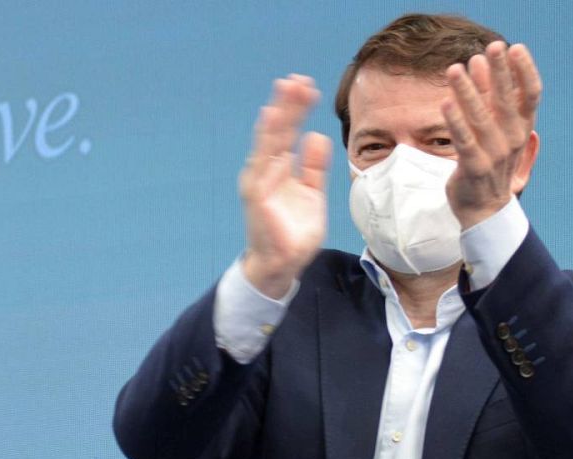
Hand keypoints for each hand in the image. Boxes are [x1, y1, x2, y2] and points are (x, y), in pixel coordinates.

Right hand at [238, 74, 331, 297]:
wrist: (283, 265)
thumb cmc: (295, 233)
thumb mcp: (312, 194)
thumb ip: (313, 167)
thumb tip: (315, 136)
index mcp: (279, 170)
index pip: (288, 132)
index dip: (297, 109)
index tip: (308, 87)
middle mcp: (265, 172)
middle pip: (277, 131)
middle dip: (287, 105)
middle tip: (297, 80)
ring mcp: (259, 183)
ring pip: (268, 142)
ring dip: (277, 116)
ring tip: (285, 91)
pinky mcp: (257, 196)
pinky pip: (262, 166)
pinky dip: (268, 145)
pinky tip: (274, 123)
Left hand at [442, 41, 541, 229]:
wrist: (485, 210)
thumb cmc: (490, 163)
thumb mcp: (496, 129)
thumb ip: (489, 98)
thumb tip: (481, 63)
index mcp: (523, 129)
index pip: (531, 95)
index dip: (525, 71)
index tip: (516, 48)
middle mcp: (513, 140)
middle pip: (507, 100)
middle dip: (499, 72)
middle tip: (492, 46)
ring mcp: (495, 155)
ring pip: (480, 117)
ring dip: (467, 91)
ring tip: (454, 69)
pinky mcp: (474, 168)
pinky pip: (463, 141)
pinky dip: (455, 122)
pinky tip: (445, 103)